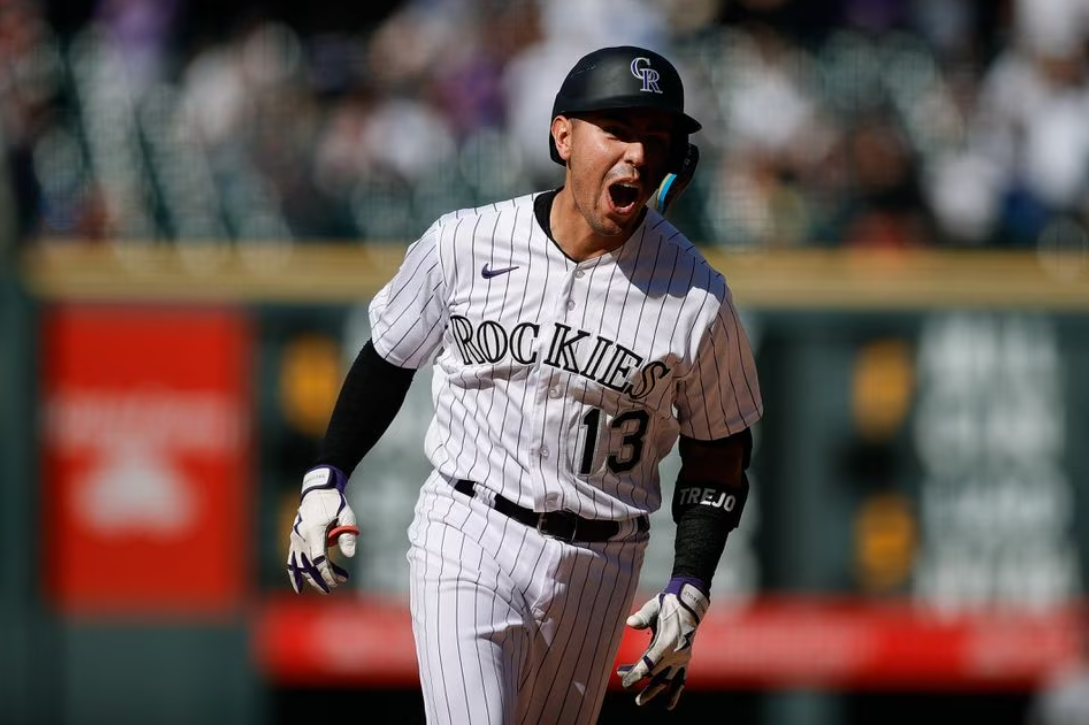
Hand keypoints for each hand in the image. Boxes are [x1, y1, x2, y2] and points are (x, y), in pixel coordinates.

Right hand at [286, 465, 357, 593]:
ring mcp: (295, 539)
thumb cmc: (334, 503)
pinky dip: (294, 575)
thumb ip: (347, 535)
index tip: (338, 581)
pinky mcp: (294, 539)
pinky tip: (298, 588)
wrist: (318, 492)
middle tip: (334, 588)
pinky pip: (291, 560)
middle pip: (309, 565)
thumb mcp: (346, 515)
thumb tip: (350, 555)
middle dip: (321, 579)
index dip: (328, 573)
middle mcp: (301, 536)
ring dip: (311, 579)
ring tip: (324, 589)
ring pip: (300, 565)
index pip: (319, 558)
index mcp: (314, 531)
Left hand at [617, 577, 709, 708]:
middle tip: (631, 694)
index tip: (625, 680)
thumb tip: (629, 622)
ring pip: (668, 680)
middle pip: (656, 674)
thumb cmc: (668, 605)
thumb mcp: (654, 606)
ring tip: (640, 701)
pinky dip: (675, 692)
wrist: (689, 604)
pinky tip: (669, 704)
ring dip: (654, 691)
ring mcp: (682, 658)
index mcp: (667, 642)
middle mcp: (676, 653)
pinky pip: (681, 679)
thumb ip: (642, 616)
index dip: (636, 673)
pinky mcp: (685, 659)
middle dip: (642, 684)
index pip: (649, 663)